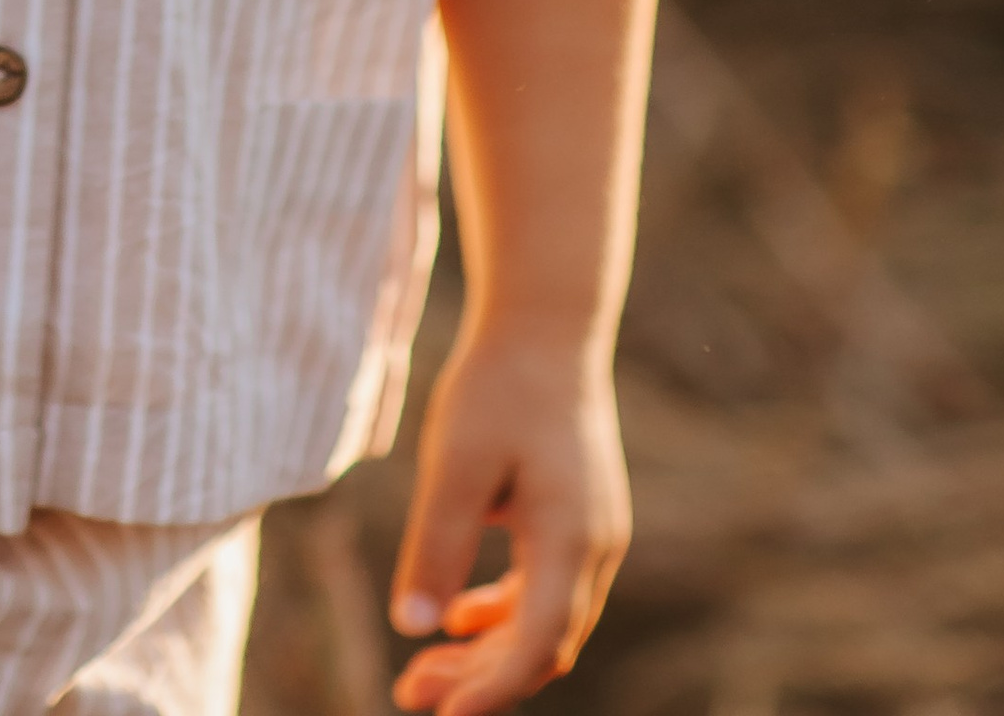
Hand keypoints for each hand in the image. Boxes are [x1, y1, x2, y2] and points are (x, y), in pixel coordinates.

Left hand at [386, 329, 630, 712]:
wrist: (545, 324)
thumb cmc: (499, 385)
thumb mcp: (456, 462)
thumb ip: (437, 544)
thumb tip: (412, 625)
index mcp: (571, 539)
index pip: (535, 646)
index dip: (488, 690)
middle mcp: (595, 548)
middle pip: (541, 646)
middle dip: (479, 680)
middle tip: (408, 691)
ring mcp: (594, 535)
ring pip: (544, 622)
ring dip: (488, 652)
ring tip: (422, 667)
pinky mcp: (579, 519)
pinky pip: (545, 590)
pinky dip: (503, 614)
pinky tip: (456, 616)